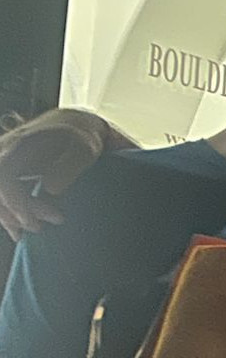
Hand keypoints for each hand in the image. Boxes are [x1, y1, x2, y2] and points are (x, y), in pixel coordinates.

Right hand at [0, 109, 119, 241]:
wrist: (73, 125)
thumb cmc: (81, 137)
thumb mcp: (84, 148)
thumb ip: (69, 166)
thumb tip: (50, 189)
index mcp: (19, 145)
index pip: (3, 178)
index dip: (16, 204)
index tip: (36, 223)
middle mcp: (4, 152)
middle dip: (15, 213)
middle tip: (40, 228)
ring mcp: (3, 160)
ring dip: (9, 216)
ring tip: (31, 231)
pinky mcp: (7, 170)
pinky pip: (1, 195)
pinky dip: (8, 212)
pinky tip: (21, 227)